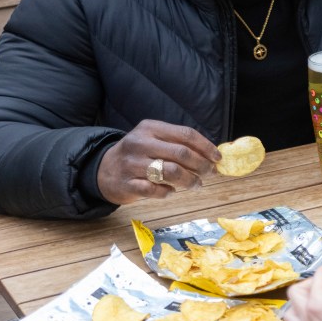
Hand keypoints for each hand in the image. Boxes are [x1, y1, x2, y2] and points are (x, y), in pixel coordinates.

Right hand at [97, 119, 220, 204]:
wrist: (104, 170)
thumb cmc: (139, 155)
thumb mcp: (154, 139)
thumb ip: (179, 143)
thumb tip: (212, 156)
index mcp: (151, 128)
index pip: (186, 134)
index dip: (206, 147)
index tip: (217, 158)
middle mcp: (140, 143)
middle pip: (181, 154)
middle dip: (201, 165)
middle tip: (210, 173)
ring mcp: (132, 163)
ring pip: (171, 172)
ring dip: (190, 181)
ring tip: (197, 184)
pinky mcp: (127, 184)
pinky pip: (155, 190)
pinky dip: (168, 192)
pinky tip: (171, 191)